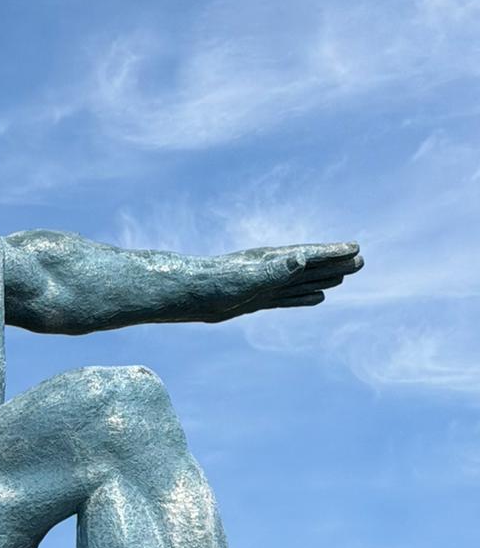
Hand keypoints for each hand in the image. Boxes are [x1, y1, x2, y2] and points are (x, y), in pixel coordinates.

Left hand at [207, 241, 363, 321]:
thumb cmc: (213, 284)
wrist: (185, 295)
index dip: (333, 253)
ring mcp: (263, 284)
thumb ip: (275, 270)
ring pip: (301, 281)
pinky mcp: (255, 299)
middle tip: (361, 261)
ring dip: (323, 278)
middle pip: (310, 266)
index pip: (309, 255)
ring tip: (344, 276)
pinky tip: (317, 298)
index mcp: (271, 261)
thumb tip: (301, 258)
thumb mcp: (247, 278)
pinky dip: (305, 297)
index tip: (356, 249)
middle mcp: (270, 270)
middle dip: (335, 264)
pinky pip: (288, 297)